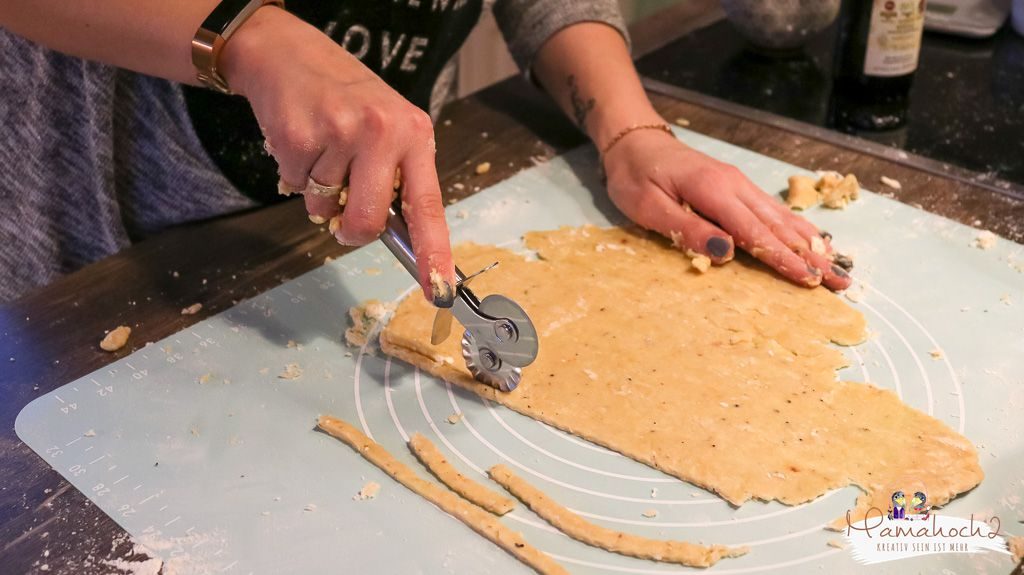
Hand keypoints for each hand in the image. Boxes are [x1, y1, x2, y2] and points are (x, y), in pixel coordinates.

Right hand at [220, 7, 454, 305]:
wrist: (290, 55)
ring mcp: (339, 134)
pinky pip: (296, 188)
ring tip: (323, 153)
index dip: (434, 254)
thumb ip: (398, 179)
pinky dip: (295, 176)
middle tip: (344, 206)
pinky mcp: (298, 137)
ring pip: (325, 209)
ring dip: (319, 194)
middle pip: (369, 222)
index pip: (429, 207)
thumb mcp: (389, 128)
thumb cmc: (348, 100)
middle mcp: (382, 132)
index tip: (440, 289)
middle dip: (353, 230)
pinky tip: (303, 143)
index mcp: (414, 135)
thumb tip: (402, 242)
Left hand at [602, 128, 850, 290]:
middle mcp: (735, 185)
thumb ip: (687, 228)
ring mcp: (739, 183)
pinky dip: (796, 227)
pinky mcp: (737, 186)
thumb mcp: (648, 207)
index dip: (783, 258)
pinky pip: (772, 209)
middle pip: (778, 225)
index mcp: (714, 190)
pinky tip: (813, 240)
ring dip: (810, 243)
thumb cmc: (634, 177)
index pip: (755, 231)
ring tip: (836, 265)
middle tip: (840, 281)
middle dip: (810, 256)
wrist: (634, 141)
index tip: (809, 280)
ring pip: (781, 217)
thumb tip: (725, 252)